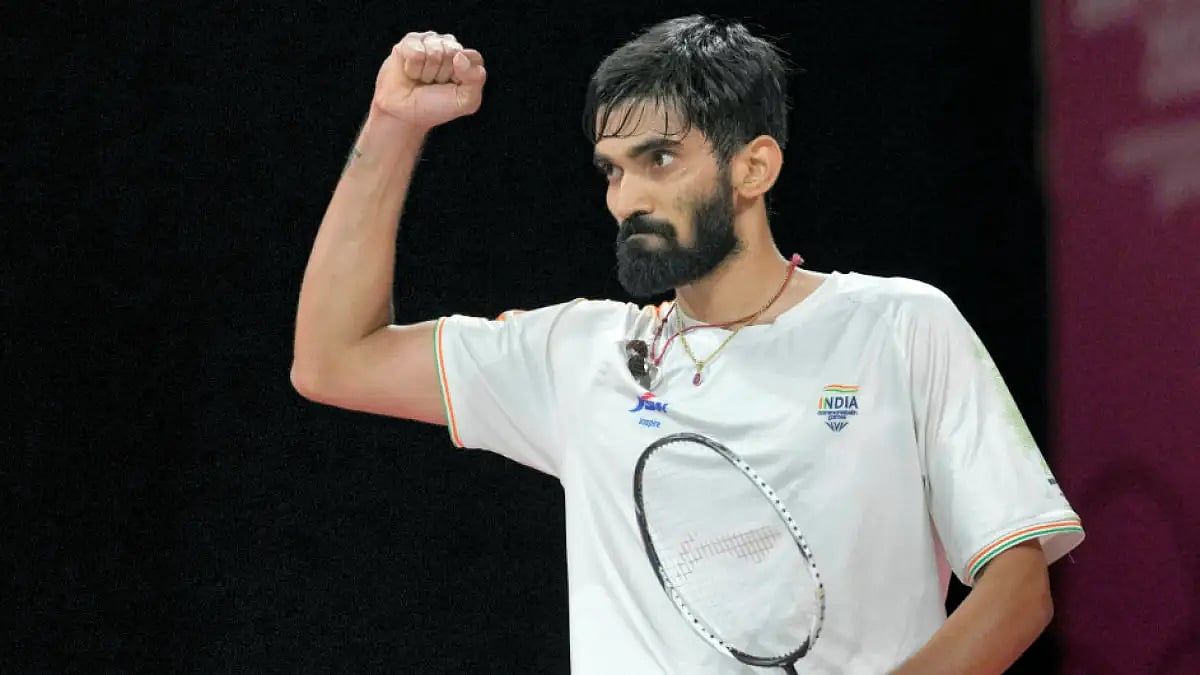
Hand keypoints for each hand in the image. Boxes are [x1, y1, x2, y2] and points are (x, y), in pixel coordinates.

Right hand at [371, 31, 486, 131]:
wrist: (406, 114)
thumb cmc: (436, 106)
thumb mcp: (466, 101)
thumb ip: (476, 79)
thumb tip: (459, 56)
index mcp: (467, 59)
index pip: (474, 57)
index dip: (462, 76)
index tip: (454, 87)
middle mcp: (449, 46)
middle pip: (453, 52)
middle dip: (443, 74)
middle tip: (435, 83)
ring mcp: (430, 41)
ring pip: (434, 51)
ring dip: (427, 72)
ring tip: (423, 79)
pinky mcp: (410, 42)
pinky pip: (416, 52)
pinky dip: (413, 68)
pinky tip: (411, 72)